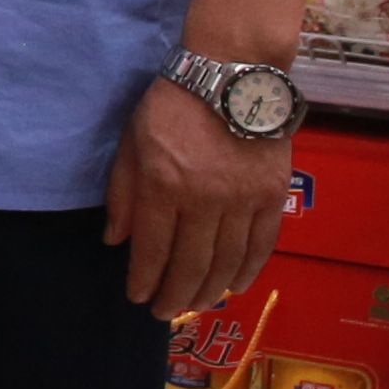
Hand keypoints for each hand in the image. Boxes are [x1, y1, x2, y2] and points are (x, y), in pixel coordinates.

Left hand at [106, 70, 294, 318]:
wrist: (233, 74)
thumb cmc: (172, 106)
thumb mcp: (131, 142)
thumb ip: (123, 194)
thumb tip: (116, 241)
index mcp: (164, 185)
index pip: (153, 248)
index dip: (145, 278)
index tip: (138, 297)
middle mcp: (205, 198)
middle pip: (191, 263)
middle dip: (176, 294)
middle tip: (165, 313)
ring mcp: (243, 198)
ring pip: (228, 260)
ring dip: (211, 290)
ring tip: (197, 306)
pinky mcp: (273, 194)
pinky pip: (262, 243)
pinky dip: (249, 269)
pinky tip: (236, 286)